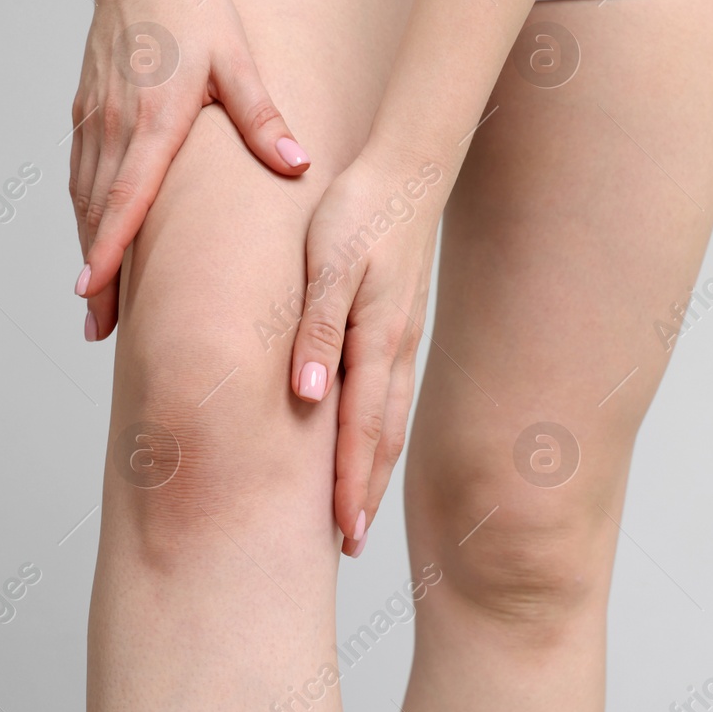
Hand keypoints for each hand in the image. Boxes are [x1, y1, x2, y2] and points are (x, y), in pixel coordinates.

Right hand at [73, 0, 310, 338]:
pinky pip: (79, 175)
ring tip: (92, 302)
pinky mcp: (85, 112)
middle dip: (95, 276)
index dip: (107, 251)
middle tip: (96, 328)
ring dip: (86, 252)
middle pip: (98, 215)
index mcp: (154, 120)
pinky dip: (82, 215)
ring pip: (83, 199)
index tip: (92, 294)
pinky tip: (91, 241)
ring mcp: (93, 120)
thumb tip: (299, 164)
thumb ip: (263, 118)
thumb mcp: (238, 61)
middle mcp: (115, 126)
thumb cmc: (194, 8)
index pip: (125, 199)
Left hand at [289, 144, 448, 556]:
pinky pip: (391, 392)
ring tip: (357, 509)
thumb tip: (308, 398)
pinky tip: (368, 439)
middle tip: (351, 545)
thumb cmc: (359, 211)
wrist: (405, 166)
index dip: (351, 485)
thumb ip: (317, 330)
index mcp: (375, 340)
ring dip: (374, 467)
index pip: (360, 429)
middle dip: (365, 492)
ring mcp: (402, 337)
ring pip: (389, 418)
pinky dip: (380, 430)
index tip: (345, 534)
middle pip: (380, 436)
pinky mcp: (398, 322)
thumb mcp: (327, 265)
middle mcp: (395, 348)